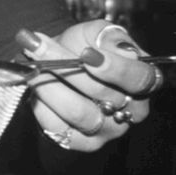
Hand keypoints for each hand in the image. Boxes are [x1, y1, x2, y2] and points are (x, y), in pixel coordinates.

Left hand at [15, 20, 164, 151]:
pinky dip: (42, 105)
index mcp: (144, 81)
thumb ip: (109, 36)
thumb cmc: (83, 47)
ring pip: (78, 111)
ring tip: (31, 64)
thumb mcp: (97, 32)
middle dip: (67, 67)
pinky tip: (34, 88)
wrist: (58, 62)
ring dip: (48, 84)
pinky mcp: (81, 142)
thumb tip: (121, 49)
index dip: (116, 68)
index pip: (140, 79)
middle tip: (38, 47)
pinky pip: (58, 126)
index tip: (86, 54)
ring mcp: (108, 130)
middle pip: (103, 94)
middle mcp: (132, 110)